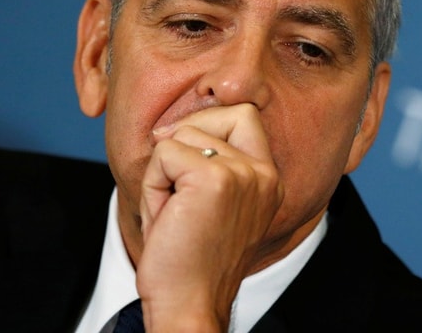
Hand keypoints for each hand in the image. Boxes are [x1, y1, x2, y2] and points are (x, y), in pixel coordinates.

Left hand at [137, 104, 282, 331]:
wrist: (190, 306)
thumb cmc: (191, 261)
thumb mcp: (212, 203)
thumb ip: (210, 160)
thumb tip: (173, 126)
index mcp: (269, 179)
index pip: (245, 116)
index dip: (211, 123)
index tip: (185, 156)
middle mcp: (263, 173)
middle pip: (217, 115)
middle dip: (183, 141)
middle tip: (175, 186)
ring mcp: (243, 174)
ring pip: (183, 133)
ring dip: (163, 170)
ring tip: (172, 210)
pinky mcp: (215, 179)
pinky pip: (164, 152)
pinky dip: (152, 183)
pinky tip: (165, 216)